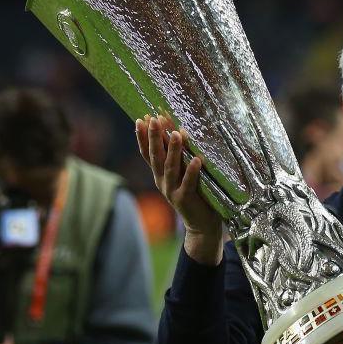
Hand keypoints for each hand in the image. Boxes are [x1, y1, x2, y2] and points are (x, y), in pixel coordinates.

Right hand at [136, 115, 222, 264]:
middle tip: (154, 119)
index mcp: (159, 174)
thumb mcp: (182, 174)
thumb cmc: (195, 194)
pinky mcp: (185, 199)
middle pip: (155, 157)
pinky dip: (192, 171)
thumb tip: (179, 131)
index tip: (141, 119)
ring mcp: (172, 191)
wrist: (201, 224)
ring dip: (174, 150)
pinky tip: (197, 159)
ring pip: (171, 168)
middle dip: (154, 138)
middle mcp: (162, 181)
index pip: (147, 153)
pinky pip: (189, 183)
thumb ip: (179, 159)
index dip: (143, 137)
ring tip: (176, 134)